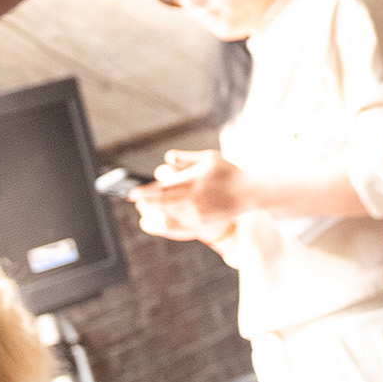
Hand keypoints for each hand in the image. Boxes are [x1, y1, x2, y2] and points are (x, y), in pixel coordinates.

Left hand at [130, 148, 257, 229]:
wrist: (250, 193)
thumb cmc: (229, 172)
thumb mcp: (209, 158)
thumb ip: (187, 158)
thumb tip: (168, 158)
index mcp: (193, 181)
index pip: (162, 189)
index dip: (145, 192)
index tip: (132, 192)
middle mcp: (192, 199)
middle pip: (161, 204)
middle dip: (146, 202)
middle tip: (136, 200)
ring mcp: (196, 213)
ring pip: (168, 215)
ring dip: (155, 212)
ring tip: (147, 207)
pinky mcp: (201, 223)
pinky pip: (179, 224)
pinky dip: (168, 220)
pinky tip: (162, 216)